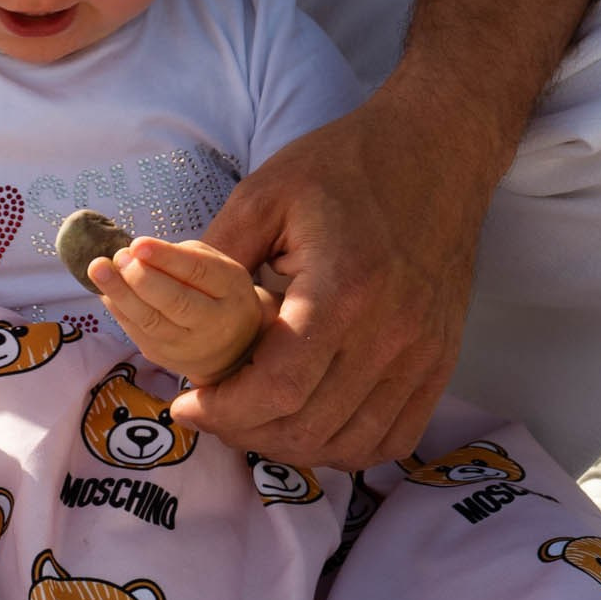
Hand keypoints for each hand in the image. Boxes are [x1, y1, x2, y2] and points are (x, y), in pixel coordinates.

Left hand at [85, 236, 266, 386]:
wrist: (230, 347)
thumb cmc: (216, 292)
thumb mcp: (215, 265)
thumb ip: (181, 255)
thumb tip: (136, 252)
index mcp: (231, 289)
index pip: (198, 272)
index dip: (165, 258)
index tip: (137, 244)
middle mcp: (213, 322)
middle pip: (176, 302)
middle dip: (141, 278)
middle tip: (119, 257)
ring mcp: (188, 345)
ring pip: (151, 322)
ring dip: (121, 294)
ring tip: (99, 269)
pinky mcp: (164, 357)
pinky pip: (137, 333)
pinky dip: (118, 310)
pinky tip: (104, 291)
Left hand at [175, 81, 499, 467]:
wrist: (434, 152)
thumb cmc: (345, 166)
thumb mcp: (264, 194)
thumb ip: (214, 257)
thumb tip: (161, 303)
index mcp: (342, 291)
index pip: (278, 387)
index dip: (224, 411)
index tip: (188, 405)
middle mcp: (390, 334)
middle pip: (310, 426)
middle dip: (246, 433)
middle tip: (212, 414)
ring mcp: (422, 354)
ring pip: (352, 444)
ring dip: (293, 447)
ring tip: (254, 422)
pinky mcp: (440, 360)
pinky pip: (396, 436)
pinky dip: (348, 447)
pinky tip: (311, 424)